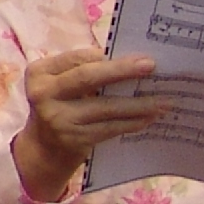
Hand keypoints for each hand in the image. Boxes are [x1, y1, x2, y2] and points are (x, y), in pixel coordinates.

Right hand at [13, 50, 168, 203]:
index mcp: (39, 72)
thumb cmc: (60, 106)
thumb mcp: (61, 85)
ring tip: (163, 100)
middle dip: (122, 70)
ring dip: (138, 103)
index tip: (139, 54)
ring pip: (105, 106)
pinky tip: (148, 118)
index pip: (78, 58)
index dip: (109, 57)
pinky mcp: (73, 139)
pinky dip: (131, 122)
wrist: (44, 149)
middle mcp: (43, 93)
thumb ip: (83, 71)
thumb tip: (131, 62)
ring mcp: (57, 118)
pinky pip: (109, 128)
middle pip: (87, 77)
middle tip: (151, 66)